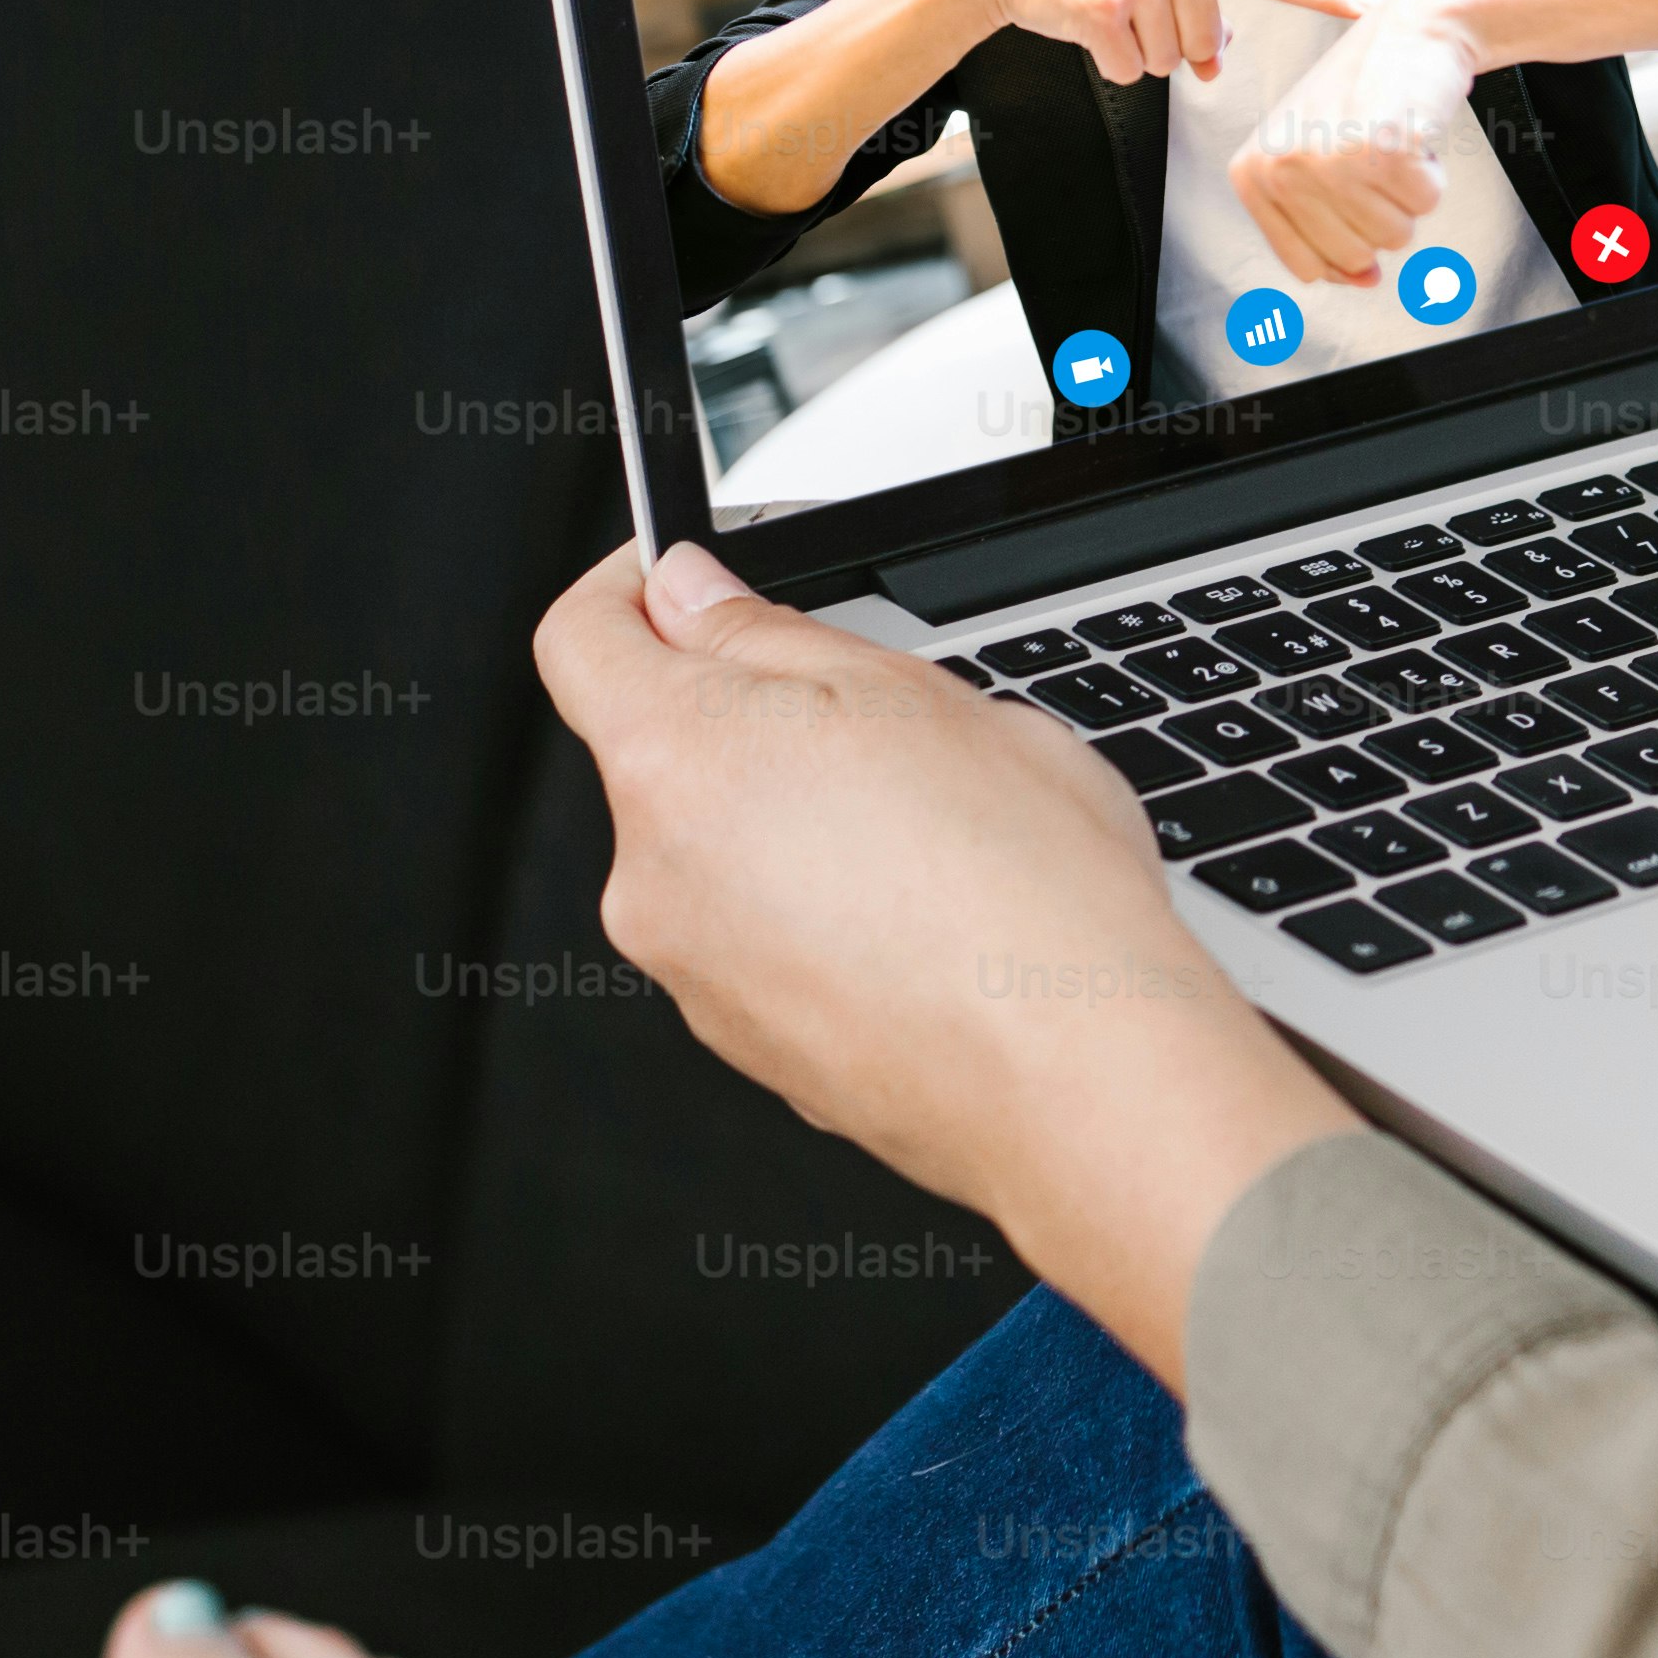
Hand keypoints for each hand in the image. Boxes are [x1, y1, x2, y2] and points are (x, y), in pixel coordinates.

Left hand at [529, 541, 1346, 1380]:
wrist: (1076, 1079)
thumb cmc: (1020, 893)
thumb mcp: (912, 693)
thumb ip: (770, 635)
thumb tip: (694, 599)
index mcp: (674, 758)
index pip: (581, 638)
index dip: (630, 586)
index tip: (684, 577)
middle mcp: (651, 875)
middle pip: (664, 754)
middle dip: (755, 722)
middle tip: (883, 723)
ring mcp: (694, 974)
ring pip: (721, 853)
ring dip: (797, 824)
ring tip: (933, 839)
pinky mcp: (747, 1045)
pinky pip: (762, 943)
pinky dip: (821, 916)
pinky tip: (928, 920)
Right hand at [962, 0, 1364, 88]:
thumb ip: (1202, 3)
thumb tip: (1216, 64)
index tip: (1375, 9)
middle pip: (1209, 44)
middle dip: (1171, 42)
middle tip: (1132, 6)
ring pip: (1171, 62)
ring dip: (1137, 51)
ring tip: (1107, 8)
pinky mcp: (1106, 6)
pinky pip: (1130, 69)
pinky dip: (1107, 61)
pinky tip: (1086, 23)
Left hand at [1230, 0, 1481, 285]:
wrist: (1411, 28)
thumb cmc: (1364, 87)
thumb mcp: (1315, 155)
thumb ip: (1323, 226)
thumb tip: (1361, 278)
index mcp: (1254, 173)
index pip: (1307, 266)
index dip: (1346, 248)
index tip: (1357, 207)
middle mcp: (1284, 168)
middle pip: (1354, 256)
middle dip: (1381, 216)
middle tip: (1376, 162)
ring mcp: (1332, 160)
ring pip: (1394, 236)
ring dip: (1408, 194)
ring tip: (1391, 143)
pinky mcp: (1383, 150)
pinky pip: (1426, 203)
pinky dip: (1432, 174)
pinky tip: (1411, 134)